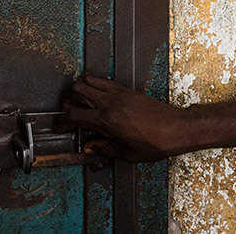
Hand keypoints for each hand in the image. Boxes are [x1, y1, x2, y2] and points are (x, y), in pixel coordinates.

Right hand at [62, 75, 188, 162]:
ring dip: (80, 91)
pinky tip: (99, 101)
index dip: (61, 122)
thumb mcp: (127, 154)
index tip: (59, 127)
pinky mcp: (126, 90)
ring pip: (88, 81)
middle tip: (70, 114)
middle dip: (67, 102)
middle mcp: (110, 102)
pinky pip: (103, 82)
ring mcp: (118, 93)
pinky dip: (95, 88)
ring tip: (82, 106)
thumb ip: (104, 148)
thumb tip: (90, 146)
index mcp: (107, 120)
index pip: (74, 116)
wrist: (176, 128)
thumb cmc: (156, 142)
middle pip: (76, 90)